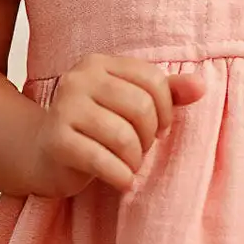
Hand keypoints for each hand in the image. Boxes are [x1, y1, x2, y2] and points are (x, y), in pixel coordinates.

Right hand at [28, 54, 205, 197]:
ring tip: (128, 165)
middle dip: (149, 137)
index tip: (158, 128)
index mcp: (98, 63)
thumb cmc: (95, 128)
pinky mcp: (56, 141)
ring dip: (135, 160)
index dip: (165, 110)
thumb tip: (200, 86)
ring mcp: (63, 108)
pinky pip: (102, 161)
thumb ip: (167, 92)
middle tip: (140, 149)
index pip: (152, 80)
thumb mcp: (131, 105)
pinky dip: (121, 176)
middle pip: (140, 107)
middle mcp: (78, 79)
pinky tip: (122, 180)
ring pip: (123, 136)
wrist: (43, 154)